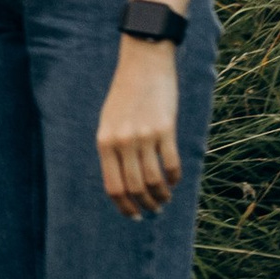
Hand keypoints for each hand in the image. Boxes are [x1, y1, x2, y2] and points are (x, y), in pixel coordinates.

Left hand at [97, 36, 183, 218]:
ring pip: (154, 181)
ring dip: (161, 196)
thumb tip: (123, 183)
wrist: (143, 62)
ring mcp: (144, 135)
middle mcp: (122, 141)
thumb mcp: (109, 121)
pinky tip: (174, 181)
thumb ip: (113, 149)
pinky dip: (174, 178)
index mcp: (105, 141)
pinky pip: (171, 164)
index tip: (134, 216)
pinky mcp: (166, 128)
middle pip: (134, 188)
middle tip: (154, 211)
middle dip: (145, 206)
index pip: (113, 186)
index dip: (124, 207)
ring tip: (165, 199)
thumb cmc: (126, 94)